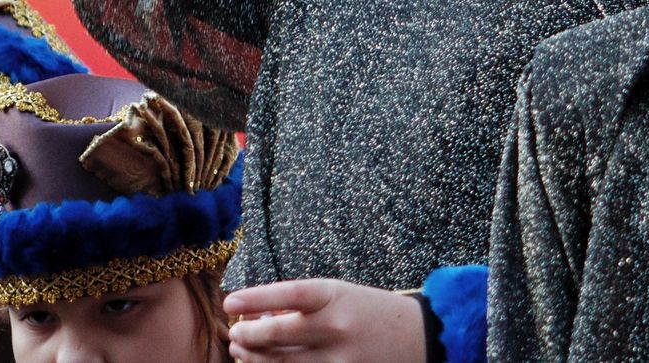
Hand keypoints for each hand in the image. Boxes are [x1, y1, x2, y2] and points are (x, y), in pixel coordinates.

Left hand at [224, 278, 427, 362]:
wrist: (417, 337)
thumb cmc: (370, 310)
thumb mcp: (340, 294)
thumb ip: (302, 304)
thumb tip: (260, 315)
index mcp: (336, 296)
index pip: (289, 293)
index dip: (256, 298)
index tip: (231, 302)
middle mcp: (335, 326)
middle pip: (279, 333)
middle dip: (249, 334)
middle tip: (235, 332)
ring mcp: (338, 358)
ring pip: (283, 362)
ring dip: (256, 358)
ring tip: (241, 351)